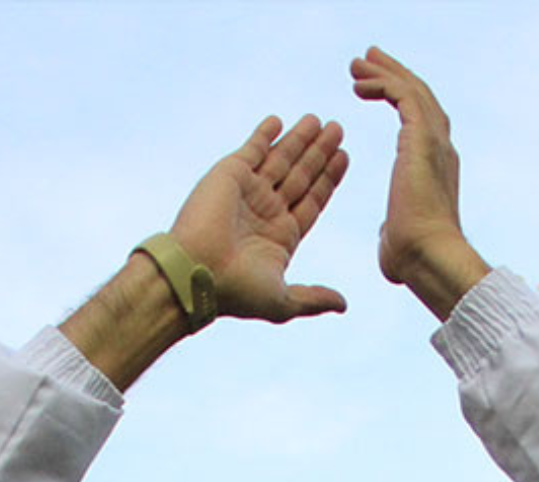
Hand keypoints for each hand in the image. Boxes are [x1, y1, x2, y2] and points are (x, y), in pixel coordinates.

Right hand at [168, 114, 350, 322]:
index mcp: (279, 236)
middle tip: (338, 129)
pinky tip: (279, 121)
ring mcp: (247, 191)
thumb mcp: (281, 299)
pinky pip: (251, 149)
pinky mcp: (229, 174)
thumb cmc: (234, 291)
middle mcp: (264, 211)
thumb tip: (343, 305)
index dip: (328, 180)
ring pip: (280, 159)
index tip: (345, 157)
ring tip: (320, 120)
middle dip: (319, 153)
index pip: (311, 200)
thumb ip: (312, 298)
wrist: (193, 271)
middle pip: (300, 175)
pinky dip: (264, 134)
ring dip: (300, 139)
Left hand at [351, 46, 488, 318]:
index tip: (370, 88)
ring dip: (386, 73)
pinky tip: (359, 83)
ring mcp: (433, 142)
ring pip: (413, 91)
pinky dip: (385, 84)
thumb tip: (388, 232)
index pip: (418, 121)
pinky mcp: (422, 140)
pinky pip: (405, 97)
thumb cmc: (412, 260)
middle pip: (418, 98)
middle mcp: (438, 149)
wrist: (428, 258)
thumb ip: (394, 225)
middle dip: (392, 76)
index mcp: (434, 168)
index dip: (397, 100)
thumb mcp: (397, 235)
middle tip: (367, 60)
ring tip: (359, 62)